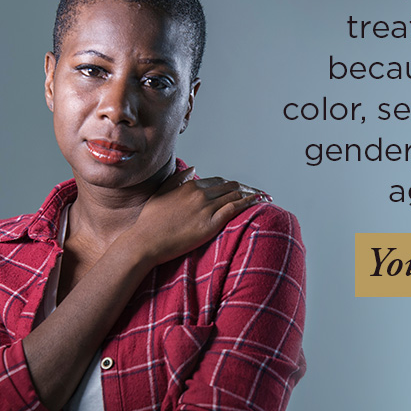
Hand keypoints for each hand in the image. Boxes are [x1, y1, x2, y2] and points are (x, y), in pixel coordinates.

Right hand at [128, 167, 270, 264]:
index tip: (242, 189)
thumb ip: (178, 179)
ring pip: (236, 196)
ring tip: (265, 197)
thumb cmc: (149, 222)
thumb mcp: (161, 193)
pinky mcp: (210, 224)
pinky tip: (259, 203)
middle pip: (231, 187)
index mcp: (190, 186)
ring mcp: (206, 208)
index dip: (233, 185)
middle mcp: (200, 194)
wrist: (145, 242)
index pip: (219, 182)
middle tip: (260, 193)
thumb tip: (195, 168)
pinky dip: (249, 203)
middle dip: (247, 189)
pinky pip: (235, 209)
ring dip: (253, 195)